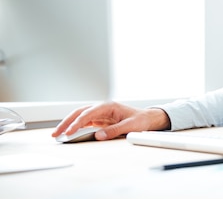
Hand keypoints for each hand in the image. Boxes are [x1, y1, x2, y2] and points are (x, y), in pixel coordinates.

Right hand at [51, 101, 170, 140]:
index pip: (88, 114)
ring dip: (68, 124)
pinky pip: (84, 122)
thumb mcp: (130, 126)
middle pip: (79, 113)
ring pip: (80, 116)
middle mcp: (102, 108)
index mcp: (108, 106)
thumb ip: (114, 130)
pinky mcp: (100, 120)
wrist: (147, 118)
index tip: (69, 132)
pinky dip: (75, 127)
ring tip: (57, 134)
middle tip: (56, 133)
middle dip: (66, 122)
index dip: (77, 123)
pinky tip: (68, 133)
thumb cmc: (140, 119)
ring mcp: (100, 113)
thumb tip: (98, 135)